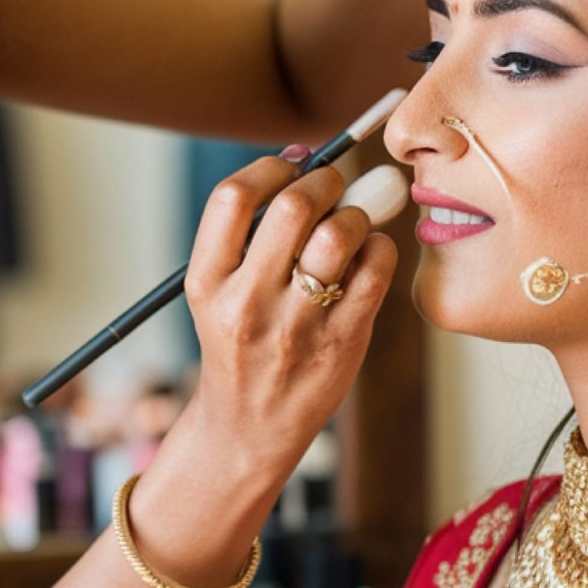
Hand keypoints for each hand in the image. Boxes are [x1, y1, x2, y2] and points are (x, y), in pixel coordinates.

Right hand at [177, 152, 396, 475]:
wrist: (249, 427)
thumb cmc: (240, 343)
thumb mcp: (220, 292)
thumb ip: (252, 233)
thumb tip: (305, 159)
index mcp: (207, 282)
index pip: (233, 197)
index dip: (270, 168)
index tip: (291, 166)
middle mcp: (247, 303)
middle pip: (293, 206)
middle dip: (324, 179)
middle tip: (333, 182)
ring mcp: (296, 326)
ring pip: (340, 234)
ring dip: (355, 212)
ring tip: (351, 221)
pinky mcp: (343, 342)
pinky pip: (376, 267)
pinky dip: (380, 245)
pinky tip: (369, 253)